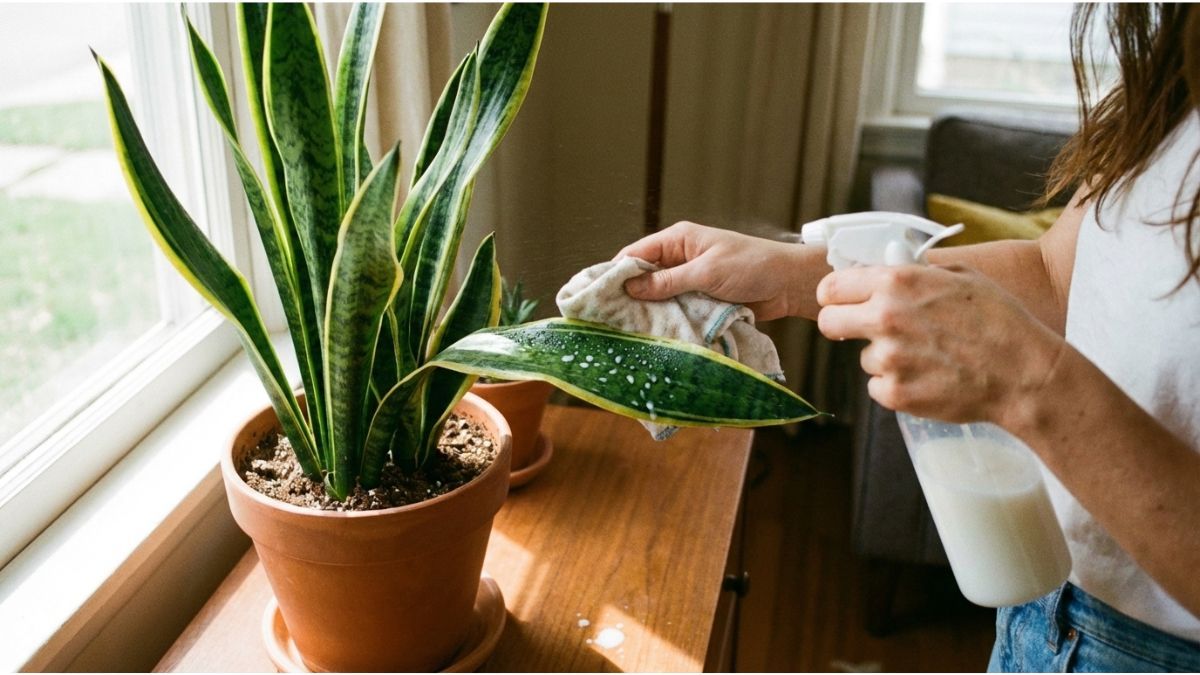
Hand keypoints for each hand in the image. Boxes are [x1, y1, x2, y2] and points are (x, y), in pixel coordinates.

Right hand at [616, 221, 817, 320]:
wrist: (788, 284)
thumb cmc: (752, 266)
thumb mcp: (706, 272)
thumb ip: (668, 281)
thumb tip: (631, 288)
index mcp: (679, 240)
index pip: (636, 253)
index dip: (616, 272)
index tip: (597, 293)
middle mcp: (680, 258)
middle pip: (643, 276)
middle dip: (628, 295)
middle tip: (607, 318)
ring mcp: (689, 280)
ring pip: (658, 296)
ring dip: (647, 311)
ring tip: (625, 330)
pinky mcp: (700, 298)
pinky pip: (675, 308)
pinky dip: (666, 319)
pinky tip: (653, 333)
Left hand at [815, 264, 1065, 425]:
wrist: (1025, 373)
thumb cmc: (999, 320)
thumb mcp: (960, 277)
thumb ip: (915, 272)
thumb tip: (885, 269)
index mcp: (896, 282)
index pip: (830, 287)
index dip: (835, 296)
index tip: (841, 302)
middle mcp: (885, 317)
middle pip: (829, 322)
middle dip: (842, 325)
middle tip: (863, 330)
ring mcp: (888, 359)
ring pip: (864, 357)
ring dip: (885, 358)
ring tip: (926, 356)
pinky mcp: (895, 393)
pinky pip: (878, 387)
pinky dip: (897, 385)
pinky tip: (928, 378)